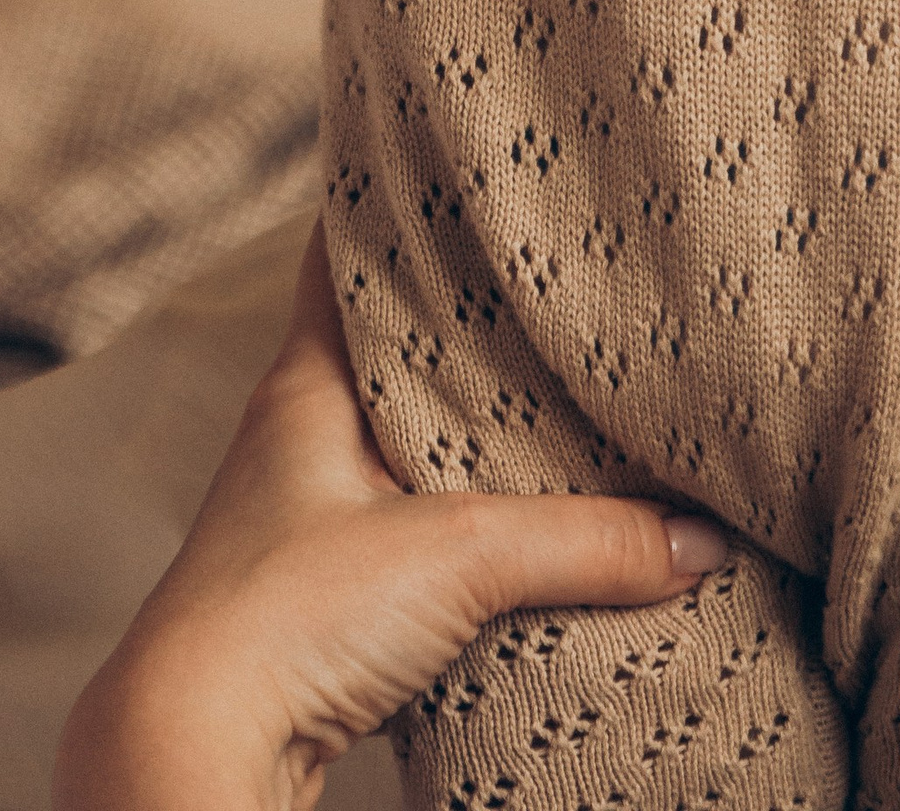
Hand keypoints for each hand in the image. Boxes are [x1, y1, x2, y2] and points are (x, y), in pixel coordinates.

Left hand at [55, 228, 728, 810]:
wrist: (198, 748)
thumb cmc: (283, 619)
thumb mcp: (455, 555)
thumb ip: (585, 540)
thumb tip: (700, 538)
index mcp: (306, 380)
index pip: (341, 245)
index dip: (392, 193)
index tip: (456, 152)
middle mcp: (300, 433)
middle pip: (386, 339)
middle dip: (462, 311)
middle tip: (548, 264)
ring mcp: (311, 514)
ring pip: (402, 432)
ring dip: (467, 417)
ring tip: (559, 381)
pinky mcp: (330, 594)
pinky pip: (412, 519)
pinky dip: (467, 508)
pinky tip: (524, 517)